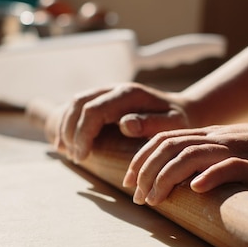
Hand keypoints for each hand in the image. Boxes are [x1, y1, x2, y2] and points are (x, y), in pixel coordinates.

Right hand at [56, 82, 189, 162]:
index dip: (83, 134)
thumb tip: (126, 125)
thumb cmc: (178, 121)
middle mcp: (114, 88)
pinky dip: (68, 124)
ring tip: (69, 153)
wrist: (182, 109)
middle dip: (72, 132)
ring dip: (66, 128)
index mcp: (129, 94)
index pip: (94, 110)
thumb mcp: (172, 124)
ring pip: (74, 104)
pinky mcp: (103, 99)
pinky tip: (65, 144)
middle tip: (76, 158)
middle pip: (79, 104)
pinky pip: (77, 107)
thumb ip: (151, 124)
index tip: (83, 157)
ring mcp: (107, 91)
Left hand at [123, 123, 247, 204]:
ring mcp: (237, 150)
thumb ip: (212, 161)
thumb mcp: (236, 152)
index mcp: (212, 135)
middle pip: (170, 147)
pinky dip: (209, 176)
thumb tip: (185, 184)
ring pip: (191, 156)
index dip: (141, 159)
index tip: (129, 181)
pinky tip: (195, 189)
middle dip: (146, 171)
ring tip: (154, 200)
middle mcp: (220, 138)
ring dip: (166, 178)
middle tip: (137, 197)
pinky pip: (229, 167)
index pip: (165, 139)